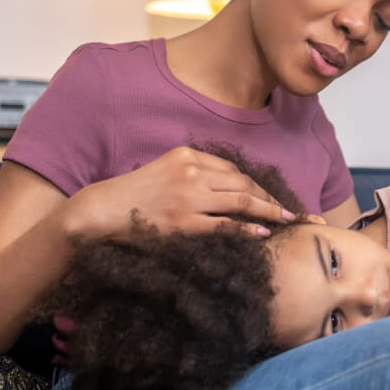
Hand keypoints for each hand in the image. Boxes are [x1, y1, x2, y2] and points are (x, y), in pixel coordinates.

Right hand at [68, 146, 295, 238]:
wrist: (101, 210)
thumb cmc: (133, 194)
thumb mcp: (164, 170)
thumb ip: (193, 173)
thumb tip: (228, 187)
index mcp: (187, 156)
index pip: (233, 170)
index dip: (257, 185)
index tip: (271, 197)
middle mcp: (191, 172)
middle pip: (243, 184)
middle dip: (269, 198)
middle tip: (288, 212)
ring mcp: (188, 198)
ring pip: (240, 201)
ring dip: (268, 211)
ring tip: (284, 221)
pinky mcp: (183, 223)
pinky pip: (224, 225)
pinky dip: (246, 228)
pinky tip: (261, 233)